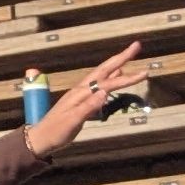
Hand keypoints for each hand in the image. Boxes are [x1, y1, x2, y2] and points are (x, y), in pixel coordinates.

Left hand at [26, 44, 151, 157]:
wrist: (40, 139)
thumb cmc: (56, 132)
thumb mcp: (72, 121)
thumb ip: (88, 107)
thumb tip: (104, 92)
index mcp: (80, 93)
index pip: (107, 82)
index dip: (126, 77)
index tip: (144, 72)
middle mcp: (81, 90)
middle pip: (104, 70)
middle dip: (121, 58)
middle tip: (136, 46)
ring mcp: (80, 94)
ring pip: (102, 76)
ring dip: (116, 65)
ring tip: (129, 56)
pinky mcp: (81, 101)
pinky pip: (98, 84)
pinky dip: (109, 78)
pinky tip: (115, 76)